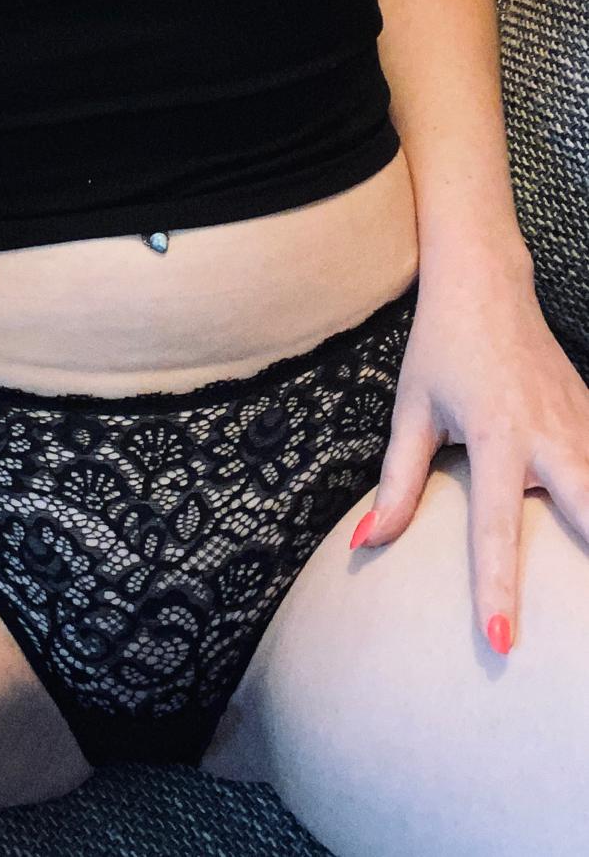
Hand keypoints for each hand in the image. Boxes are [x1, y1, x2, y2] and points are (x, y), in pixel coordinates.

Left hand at [349, 266, 588, 653]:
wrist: (488, 287)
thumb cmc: (441, 350)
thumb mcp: (411, 412)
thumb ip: (396, 484)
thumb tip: (366, 544)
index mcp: (496, 437)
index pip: (494, 527)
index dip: (496, 587)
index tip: (501, 641)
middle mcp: (549, 436)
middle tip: (585, 646)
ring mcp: (583, 427)